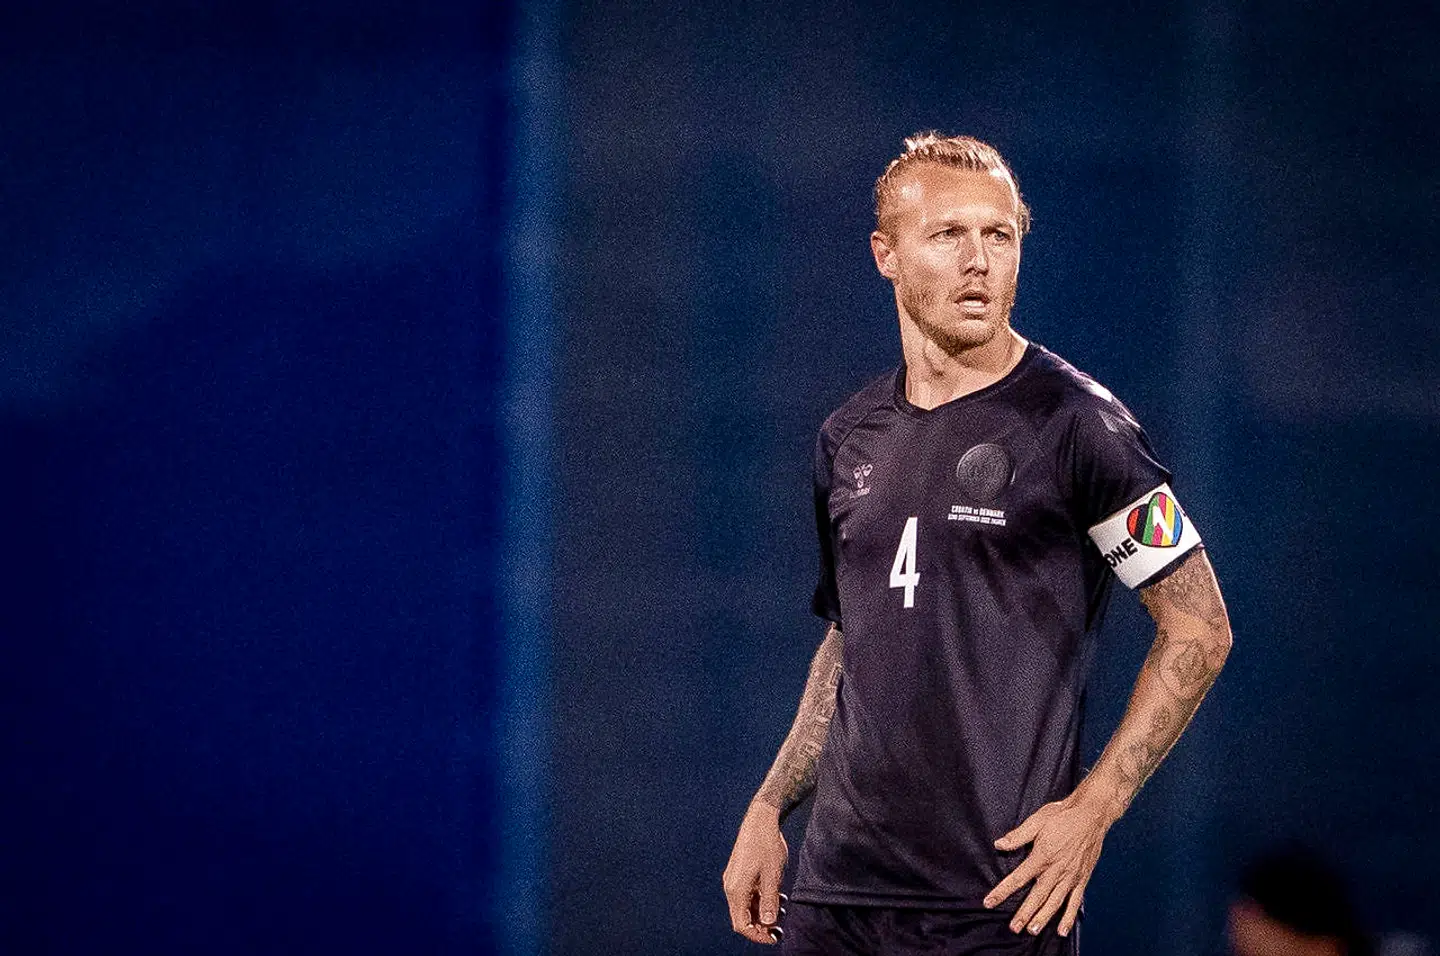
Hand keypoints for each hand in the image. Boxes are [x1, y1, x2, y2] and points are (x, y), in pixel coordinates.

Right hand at [722, 802, 787, 944]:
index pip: (741, 924)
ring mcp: (734, 879)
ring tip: (782, 912)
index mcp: (736, 889)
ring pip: (746, 906)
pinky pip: (748, 894)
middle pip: (742, 917)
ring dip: (762, 913)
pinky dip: (761, 900)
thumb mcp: (772, 875)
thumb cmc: (767, 845)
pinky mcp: (740, 873)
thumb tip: (767, 923)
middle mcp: (731, 886)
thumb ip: (769, 901)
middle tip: (778, 931)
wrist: (761, 819)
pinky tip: (777, 897)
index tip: (773, 938)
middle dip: (760, 927)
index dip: (757, 936)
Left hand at [982, 795, 1113, 937]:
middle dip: (1024, 913)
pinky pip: (1075, 901)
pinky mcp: (1082, 878)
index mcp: (1042, 856)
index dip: (1002, 891)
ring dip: (1043, 918)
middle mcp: (1056, 870)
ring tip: (1032, 931)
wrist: (1091, 814)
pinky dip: (1069, 917)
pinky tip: (1062, 930)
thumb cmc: (1062, 815)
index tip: (990, 902)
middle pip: (1037, 896)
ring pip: (1055, 902)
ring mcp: (1070, 876)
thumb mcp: (1036, 821)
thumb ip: (1018, 836)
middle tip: (1014, 928)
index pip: (1018, 878)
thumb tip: (999, 844)